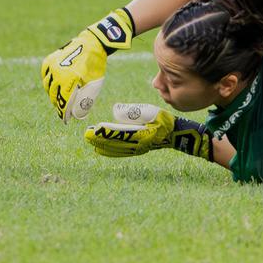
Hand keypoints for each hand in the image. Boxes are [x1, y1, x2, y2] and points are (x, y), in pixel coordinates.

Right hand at [41, 9, 133, 121]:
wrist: (92, 44)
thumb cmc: (95, 65)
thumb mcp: (94, 84)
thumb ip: (86, 100)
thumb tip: (77, 114)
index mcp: (69, 79)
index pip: (64, 100)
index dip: (64, 112)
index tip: (65, 120)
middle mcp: (57, 72)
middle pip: (54, 95)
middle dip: (58, 104)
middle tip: (63, 111)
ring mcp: (51, 66)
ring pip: (47, 86)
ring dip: (53, 94)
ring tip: (59, 99)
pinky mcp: (49, 61)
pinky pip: (45, 76)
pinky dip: (49, 83)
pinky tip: (54, 87)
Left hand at [85, 103, 212, 159]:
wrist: (176, 134)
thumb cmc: (164, 120)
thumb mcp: (151, 111)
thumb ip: (134, 111)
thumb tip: (116, 110)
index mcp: (142, 135)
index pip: (120, 134)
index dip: (106, 132)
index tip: (95, 129)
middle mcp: (137, 145)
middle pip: (114, 143)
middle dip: (99, 139)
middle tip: (86, 134)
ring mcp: (137, 149)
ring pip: (115, 149)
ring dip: (101, 144)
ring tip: (90, 140)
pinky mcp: (137, 150)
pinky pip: (119, 153)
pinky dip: (108, 151)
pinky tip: (100, 150)